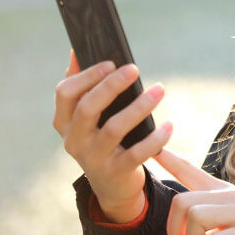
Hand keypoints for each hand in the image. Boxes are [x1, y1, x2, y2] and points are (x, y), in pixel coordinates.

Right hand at [53, 51, 173, 221]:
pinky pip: (137, 152)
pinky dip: (155, 137)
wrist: (112, 185)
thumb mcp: (87, 117)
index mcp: (65, 121)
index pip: (65, 93)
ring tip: (160, 90)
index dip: (86, 75)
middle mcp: (74, 139)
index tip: (111, 62)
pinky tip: (169, 125)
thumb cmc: (102, 138)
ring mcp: (93, 158)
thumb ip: (83, 85)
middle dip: (112, 85)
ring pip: (115, 128)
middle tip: (134, 69)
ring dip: (140, 106)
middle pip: (87, 107)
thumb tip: (77, 50)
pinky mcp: (115, 172)